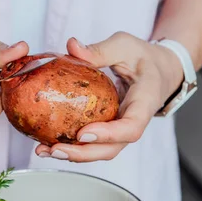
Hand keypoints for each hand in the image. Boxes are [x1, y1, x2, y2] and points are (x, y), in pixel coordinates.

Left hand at [35, 32, 183, 161]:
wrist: (158, 71)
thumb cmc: (143, 57)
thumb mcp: (125, 45)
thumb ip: (100, 49)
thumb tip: (72, 46)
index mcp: (144, 103)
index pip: (131, 128)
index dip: (108, 135)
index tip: (83, 133)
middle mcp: (133, 123)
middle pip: (111, 149)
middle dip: (82, 153)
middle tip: (55, 149)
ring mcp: (120, 131)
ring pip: (100, 151)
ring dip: (72, 155)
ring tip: (43, 151)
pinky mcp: (108, 131)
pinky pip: (91, 144)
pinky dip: (70, 147)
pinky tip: (46, 145)